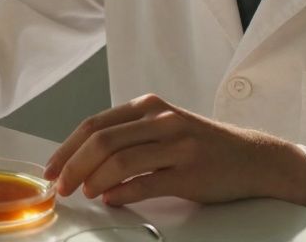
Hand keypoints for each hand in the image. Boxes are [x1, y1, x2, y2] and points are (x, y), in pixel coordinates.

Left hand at [42, 93, 305, 206]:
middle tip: (59, 185)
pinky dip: (121, 193)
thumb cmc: (203, 145)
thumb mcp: (164, 128)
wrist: (254, 158)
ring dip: (93, 179)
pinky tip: (110, 199)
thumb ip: (129, 137)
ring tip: (82, 192)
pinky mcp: (190, 173)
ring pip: (120, 161)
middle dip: (73, 165)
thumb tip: (83, 159)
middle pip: (102, 140)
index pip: (95, 124)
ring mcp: (177, 146)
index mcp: (149, 107)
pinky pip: (146, 184)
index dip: (67, 147)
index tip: (51, 167)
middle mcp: (162, 121)